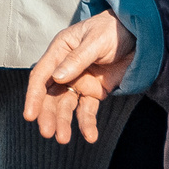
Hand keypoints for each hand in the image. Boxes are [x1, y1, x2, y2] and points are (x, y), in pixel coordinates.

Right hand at [22, 12, 133, 144]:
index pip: (41, 76)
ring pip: (66, 105)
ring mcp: (79, 81)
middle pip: (51, 95)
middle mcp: (65, 68)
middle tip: (48, 132)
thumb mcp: (96, 41)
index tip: (30, 115)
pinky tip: (90, 136)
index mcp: (59, 51)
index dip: (34, 96)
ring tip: (63, 139)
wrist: (139, 35)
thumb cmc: (113, 30)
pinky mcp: (94, 92)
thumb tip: (58, 77)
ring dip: (63, 122)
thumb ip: (77, 59)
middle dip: (48, 114)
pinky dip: (87, 123)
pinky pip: (87, 110)